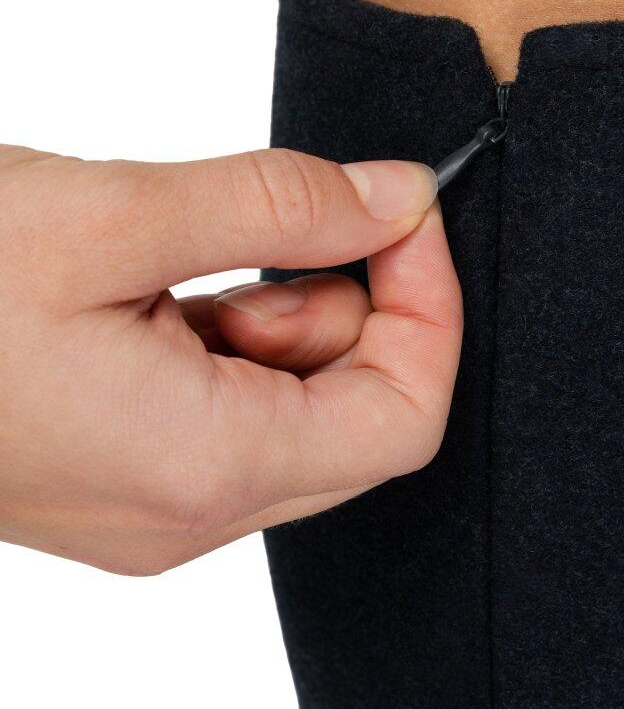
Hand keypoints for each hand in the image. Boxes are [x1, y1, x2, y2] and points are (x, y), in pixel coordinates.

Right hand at [0, 144, 460, 574]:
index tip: (409, 219)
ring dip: (284, 318)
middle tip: (281, 229)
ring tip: (180, 263)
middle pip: (363, 418)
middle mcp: (195, 512)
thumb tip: (398, 196)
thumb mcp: (106, 215)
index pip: (404, 420)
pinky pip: (242, 409)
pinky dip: (237, 338)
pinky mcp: (136, 474)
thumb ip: (279, 204)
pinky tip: (161, 292)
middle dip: (354, 307)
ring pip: (304, 409)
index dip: (432, 314)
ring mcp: (163, 503)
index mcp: (204, 467)